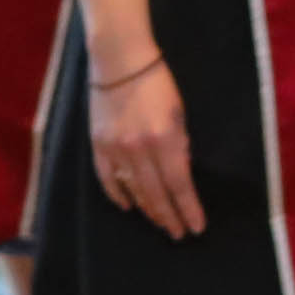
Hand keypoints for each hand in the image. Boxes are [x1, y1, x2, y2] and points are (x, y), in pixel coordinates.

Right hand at [88, 46, 202, 239]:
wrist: (119, 60)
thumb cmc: (158, 83)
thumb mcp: (179, 114)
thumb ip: (179, 145)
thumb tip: (178, 174)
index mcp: (164, 139)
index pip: (179, 186)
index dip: (189, 210)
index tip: (196, 227)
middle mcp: (139, 150)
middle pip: (156, 194)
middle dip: (169, 217)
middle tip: (178, 233)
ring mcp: (115, 148)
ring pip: (133, 190)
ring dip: (148, 210)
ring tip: (159, 222)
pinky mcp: (98, 144)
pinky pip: (107, 178)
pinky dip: (117, 194)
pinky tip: (127, 206)